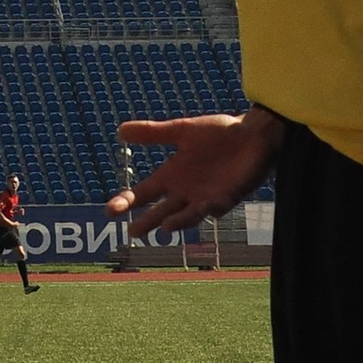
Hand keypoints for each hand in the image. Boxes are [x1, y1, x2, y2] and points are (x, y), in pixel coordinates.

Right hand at [108, 109, 275, 233]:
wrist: (252, 135)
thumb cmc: (219, 133)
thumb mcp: (181, 130)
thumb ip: (153, 133)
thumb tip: (121, 129)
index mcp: (172, 175)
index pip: (144, 193)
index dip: (128, 202)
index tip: (110, 211)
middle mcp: (186, 191)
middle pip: (161, 210)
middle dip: (147, 221)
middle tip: (131, 233)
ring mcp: (205, 197)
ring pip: (186, 215)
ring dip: (176, 222)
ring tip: (163, 227)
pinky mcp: (226, 198)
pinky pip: (213, 208)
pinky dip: (204, 211)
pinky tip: (198, 211)